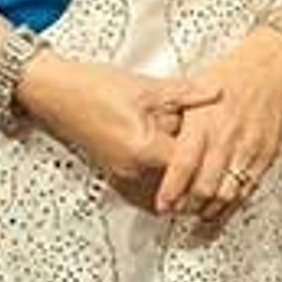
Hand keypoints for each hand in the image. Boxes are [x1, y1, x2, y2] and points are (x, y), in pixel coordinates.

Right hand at [16, 52, 221, 188]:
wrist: (56, 92)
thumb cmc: (93, 88)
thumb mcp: (147, 87)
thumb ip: (187, 93)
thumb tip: (219, 91)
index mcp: (144, 149)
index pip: (190, 166)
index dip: (210, 157)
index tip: (225, 146)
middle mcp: (133, 171)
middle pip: (181, 187)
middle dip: (200, 176)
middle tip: (219, 160)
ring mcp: (123, 177)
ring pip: (165, 193)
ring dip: (183, 182)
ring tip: (199, 162)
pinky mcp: (117, 174)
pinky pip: (149, 191)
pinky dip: (165, 183)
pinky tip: (172, 162)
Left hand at [154, 27, 281, 222]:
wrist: (271, 69)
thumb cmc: (232, 76)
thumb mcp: (195, 88)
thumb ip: (177, 118)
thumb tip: (156, 141)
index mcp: (205, 120)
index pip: (184, 164)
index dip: (172, 189)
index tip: (163, 203)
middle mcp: (227, 135)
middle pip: (205, 185)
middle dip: (187, 205)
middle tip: (176, 211)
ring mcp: (248, 147)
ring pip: (226, 192)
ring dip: (209, 209)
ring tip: (196, 214)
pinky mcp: (265, 155)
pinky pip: (248, 188)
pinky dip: (232, 204)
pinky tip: (220, 208)